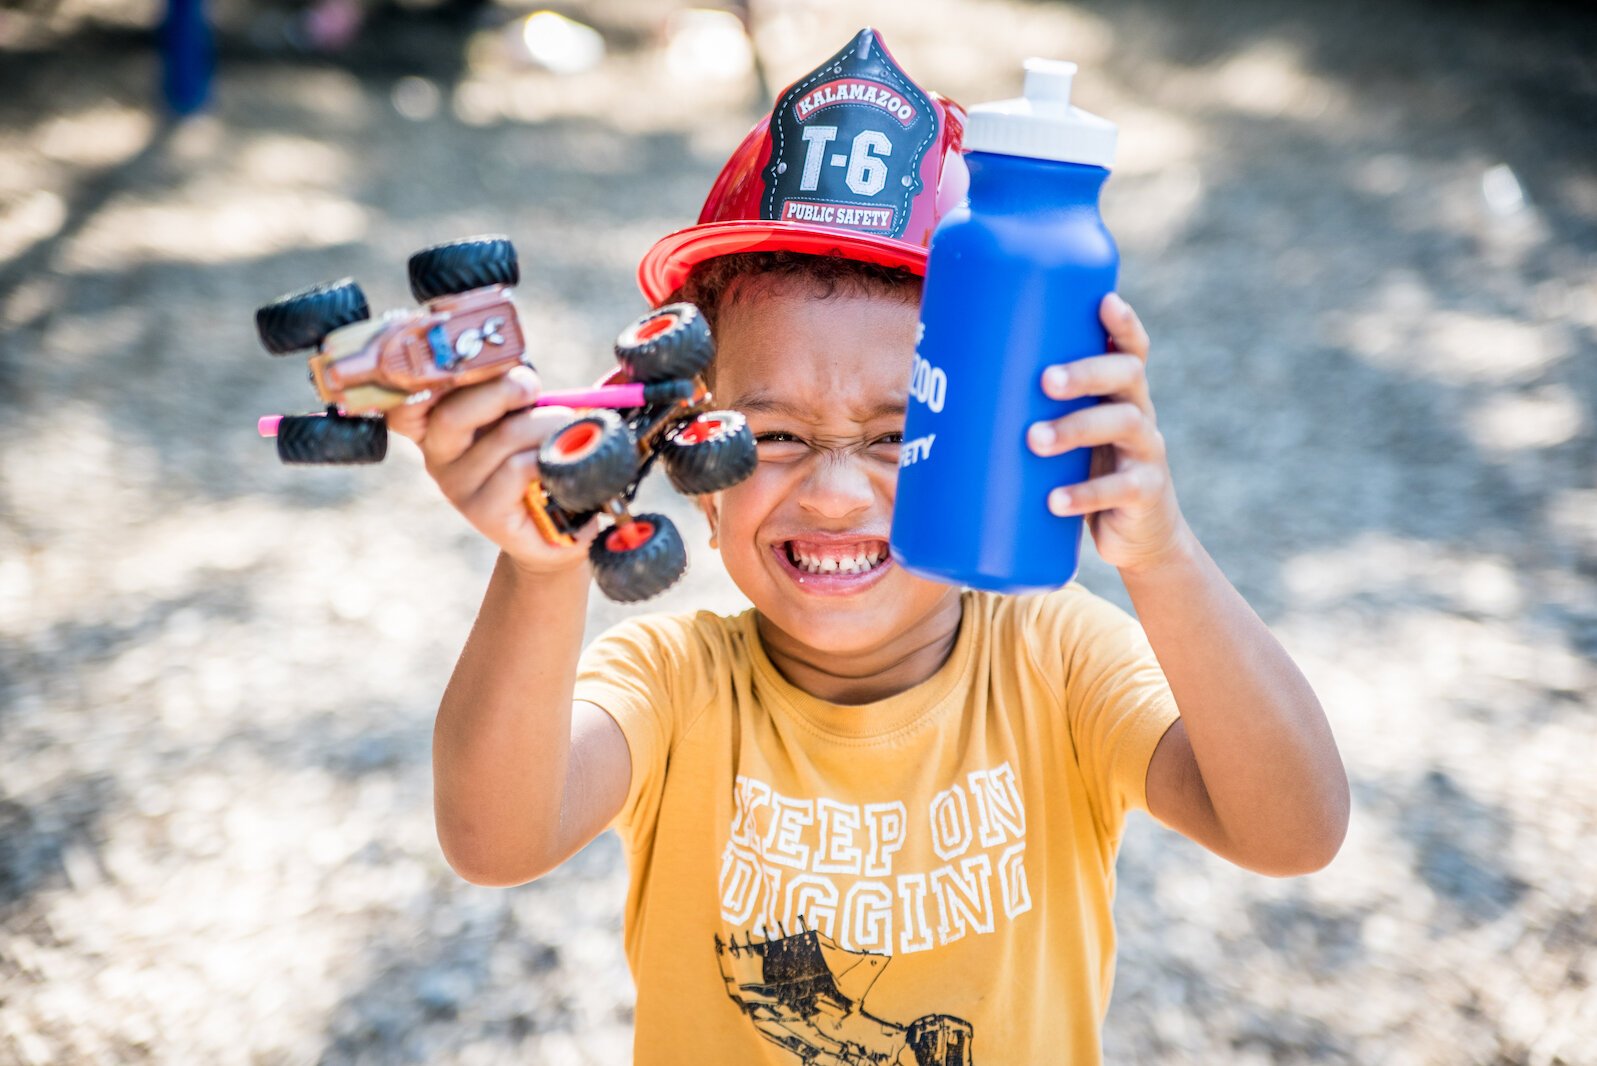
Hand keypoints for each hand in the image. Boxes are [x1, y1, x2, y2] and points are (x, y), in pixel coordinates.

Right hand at [387, 366, 597, 574]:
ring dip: (546, 422)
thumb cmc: (535, 464)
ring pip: (502, 436)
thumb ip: (510, 394)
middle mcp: (438, 455)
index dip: (432, 379)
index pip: (409, 400)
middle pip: (454, 411)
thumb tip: (527, 372)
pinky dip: (548, 454)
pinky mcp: (484, 511)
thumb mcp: (518, 418)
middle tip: (533, 387)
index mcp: (437, 425)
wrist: (552, 532)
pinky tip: (561, 458)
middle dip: (505, 388)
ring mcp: (458, 486)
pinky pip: (519, 467)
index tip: (474, 358)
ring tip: (569, 426)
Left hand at [1025, 293, 1192, 573]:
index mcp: (1119, 394)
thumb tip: (933, 397)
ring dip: (1075, 428)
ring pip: (1122, 425)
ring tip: (1034, 440)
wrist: (1137, 537)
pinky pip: (1120, 489)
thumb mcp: (1064, 438)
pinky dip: (1085, 495)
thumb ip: (1024, 415)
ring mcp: (1147, 453)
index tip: (1104, 301)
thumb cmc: (1083, 473)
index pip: (1130, 349)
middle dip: (1085, 372)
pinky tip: (1055, 501)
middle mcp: (1139, 413)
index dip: (1124, 323)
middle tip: (1044, 380)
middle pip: (1126, 375)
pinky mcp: (1146, 494)